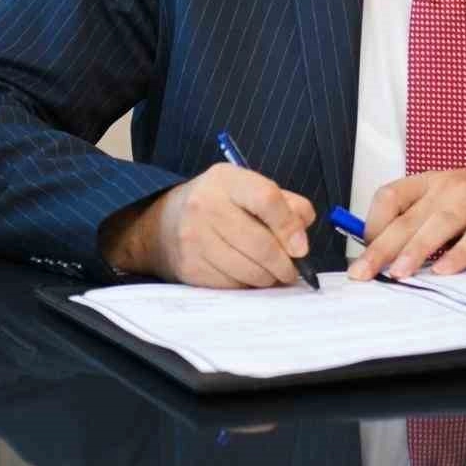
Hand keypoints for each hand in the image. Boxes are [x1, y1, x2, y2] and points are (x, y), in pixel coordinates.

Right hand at [100, 164, 314, 287]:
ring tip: (272, 274)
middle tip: (291, 270)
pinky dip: (247, 285)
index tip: (301, 248)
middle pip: (260, 243)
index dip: (289, 226)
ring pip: (248, 270)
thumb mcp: (248, 189)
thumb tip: (302, 237)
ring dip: (268, 278)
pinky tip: (248, 276)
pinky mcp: (190, 267)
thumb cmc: (219, 205)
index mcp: (227, 180)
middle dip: (284, 264)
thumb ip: (285, 204)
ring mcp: (195, 238)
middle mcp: (206, 206)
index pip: (266, 198)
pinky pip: (232, 285)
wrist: (163, 224)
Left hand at [346, 168, 465, 280]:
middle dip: (381, 247)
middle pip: (407, 217)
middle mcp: (448, 188)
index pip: (390, 196)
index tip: (364, 251)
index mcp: (430, 182)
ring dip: (415, 250)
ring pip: (438, 225)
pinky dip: (458, 255)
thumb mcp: (448, 200)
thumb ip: (419, 220)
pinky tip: (444, 271)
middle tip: (363, 273)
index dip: (372, 224)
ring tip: (397, 273)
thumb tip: (384, 252)